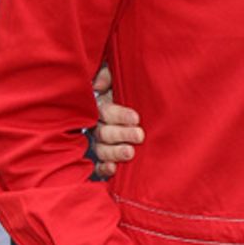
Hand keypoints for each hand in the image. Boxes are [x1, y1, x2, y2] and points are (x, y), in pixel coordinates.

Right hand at [91, 60, 142, 178]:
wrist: (146, 110)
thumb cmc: (132, 91)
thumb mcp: (121, 79)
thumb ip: (108, 75)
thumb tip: (97, 85)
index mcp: (102, 107)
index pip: (105, 111)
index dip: (119, 115)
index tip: (136, 118)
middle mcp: (98, 126)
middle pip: (103, 132)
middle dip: (121, 134)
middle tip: (140, 136)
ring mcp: (101, 144)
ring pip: (102, 149)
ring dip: (115, 152)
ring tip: (130, 153)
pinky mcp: (106, 159)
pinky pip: (99, 167)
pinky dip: (104, 169)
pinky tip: (114, 169)